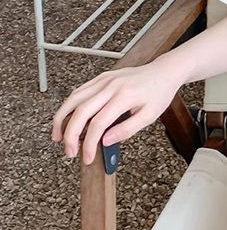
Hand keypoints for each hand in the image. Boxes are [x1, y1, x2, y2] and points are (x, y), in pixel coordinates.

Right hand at [51, 61, 182, 165]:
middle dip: (70, 134)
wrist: (164, 72)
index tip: (87, 157)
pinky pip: (79, 91)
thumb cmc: (159, 93)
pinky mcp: (101, 77)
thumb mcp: (150, 115)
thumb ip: (127, 129)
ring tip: (59, 136)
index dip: (89, 143)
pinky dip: (69, 106)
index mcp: (124, 96)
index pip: (98, 123)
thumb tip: (105, 141)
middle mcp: (111, 85)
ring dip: (62, 118)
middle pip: (80, 111)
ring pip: (74, 98)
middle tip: (69, 151)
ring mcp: (104, 79)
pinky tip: (67, 118)